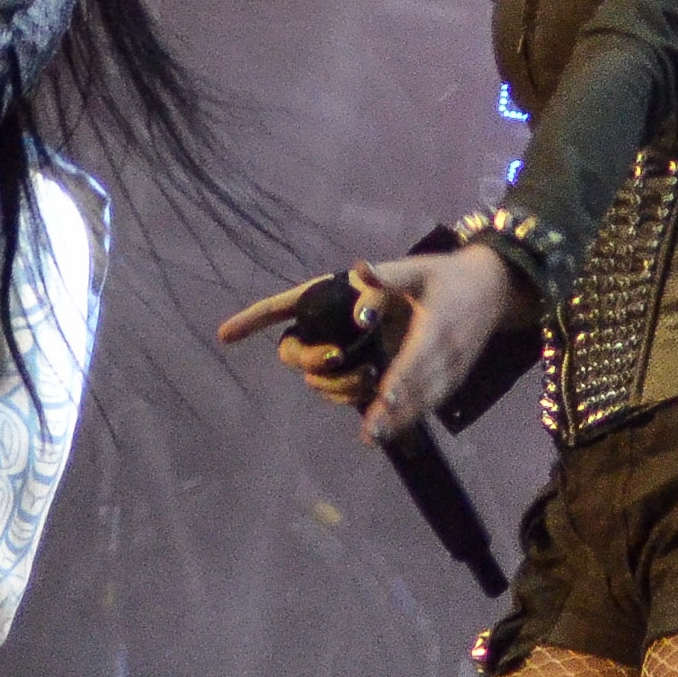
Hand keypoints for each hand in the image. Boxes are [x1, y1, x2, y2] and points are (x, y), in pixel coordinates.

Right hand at [216, 270, 405, 412]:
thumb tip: (361, 314)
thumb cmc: (419, 284)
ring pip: (317, 381)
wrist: (453, 310)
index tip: (224, 336)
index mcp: (324, 298)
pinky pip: (341, 397)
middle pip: (292, 352)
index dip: (250, 321)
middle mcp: (325, 330)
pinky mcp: (361, 379)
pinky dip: (352, 398)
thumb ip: (377, 288)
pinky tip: (375, 394)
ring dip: (334, 384)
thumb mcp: (401, 278)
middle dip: (308, 360)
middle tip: (336, 358)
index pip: (279, 309)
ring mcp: (340, 357)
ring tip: (369, 376)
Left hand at [349, 249, 531, 442]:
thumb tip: (360, 270)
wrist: (496, 286)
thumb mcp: (420, 268)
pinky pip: (437, 399)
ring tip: (375, 439)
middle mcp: (449, 352)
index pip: (417, 356)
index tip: (385, 399)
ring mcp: (456, 367)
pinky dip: (416, 415)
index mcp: (437, 325)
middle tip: (369, 434)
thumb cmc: (450, 275)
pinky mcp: (459, 375)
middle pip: (420, 386)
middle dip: (394, 412)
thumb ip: (389, 274)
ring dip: (403, 420)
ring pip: (428, 399)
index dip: (402, 379)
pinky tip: (395, 430)